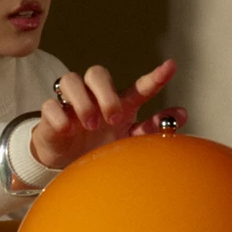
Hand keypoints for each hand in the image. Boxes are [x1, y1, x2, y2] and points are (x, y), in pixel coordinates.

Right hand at [30, 60, 187, 170]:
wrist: (67, 163)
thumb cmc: (101, 147)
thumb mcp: (128, 141)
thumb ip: (153, 129)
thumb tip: (181, 115)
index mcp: (119, 104)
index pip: (138, 87)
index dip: (155, 78)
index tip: (171, 67)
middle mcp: (94, 98)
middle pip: (97, 73)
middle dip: (106, 93)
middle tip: (114, 118)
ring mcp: (70, 104)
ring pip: (70, 80)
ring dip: (83, 101)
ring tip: (91, 125)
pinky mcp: (51, 116)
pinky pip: (50, 105)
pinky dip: (60, 116)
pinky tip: (69, 129)